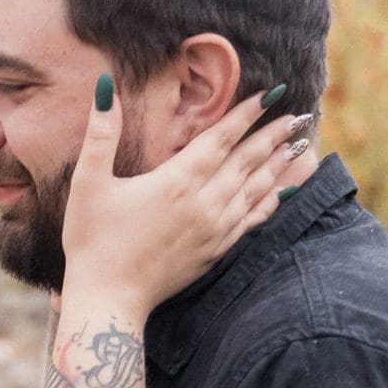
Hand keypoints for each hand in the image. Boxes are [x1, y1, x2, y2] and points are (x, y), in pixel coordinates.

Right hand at [58, 78, 311, 310]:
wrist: (109, 299)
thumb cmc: (92, 240)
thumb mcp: (88, 182)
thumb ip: (100, 134)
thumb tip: (105, 89)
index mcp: (177, 180)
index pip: (221, 138)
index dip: (246, 114)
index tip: (271, 94)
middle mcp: (204, 203)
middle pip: (247, 160)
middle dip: (273, 135)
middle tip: (299, 115)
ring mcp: (214, 229)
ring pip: (256, 189)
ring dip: (278, 165)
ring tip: (299, 145)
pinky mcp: (216, 251)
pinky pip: (253, 220)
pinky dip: (272, 202)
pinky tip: (285, 191)